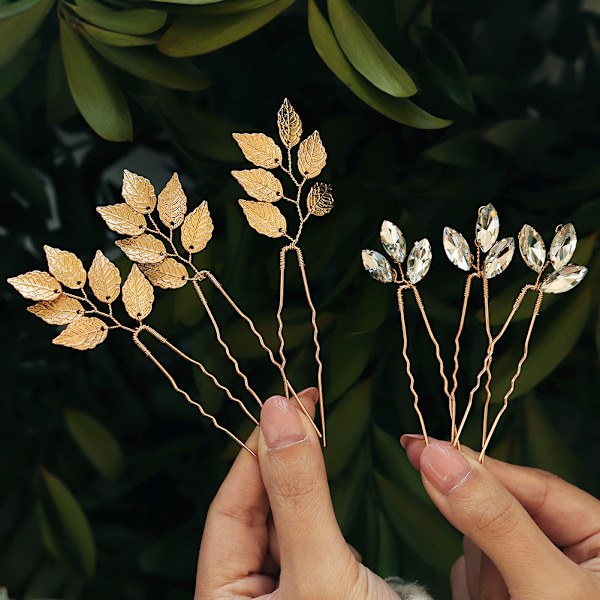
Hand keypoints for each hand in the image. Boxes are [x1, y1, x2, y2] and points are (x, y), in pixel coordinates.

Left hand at [195, 388, 398, 599]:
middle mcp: (247, 598)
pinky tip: (325, 474)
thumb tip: (278, 410)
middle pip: (255, 510)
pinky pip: (308, 533)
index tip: (283, 403)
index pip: (229, 509)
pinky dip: (318, 502)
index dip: (254, 452)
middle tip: (305, 405)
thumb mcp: (323, 571)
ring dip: (299, 475)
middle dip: (278, 457)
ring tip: (315, 426)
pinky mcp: (316, 587)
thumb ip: (299, 493)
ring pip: (284, 518)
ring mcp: (284, 592)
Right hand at [401, 436, 599, 599]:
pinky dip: (471, 592)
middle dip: (484, 547)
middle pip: (497, 514)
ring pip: (477, 545)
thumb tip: (440, 458)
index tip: (423, 446)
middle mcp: (568, 551)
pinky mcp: (507, 592)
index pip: (531, 482)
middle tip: (498, 585)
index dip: (477, 466)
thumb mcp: (545, 587)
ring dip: (480, 581)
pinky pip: (468, 573)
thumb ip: (496, 522)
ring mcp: (533, 573)